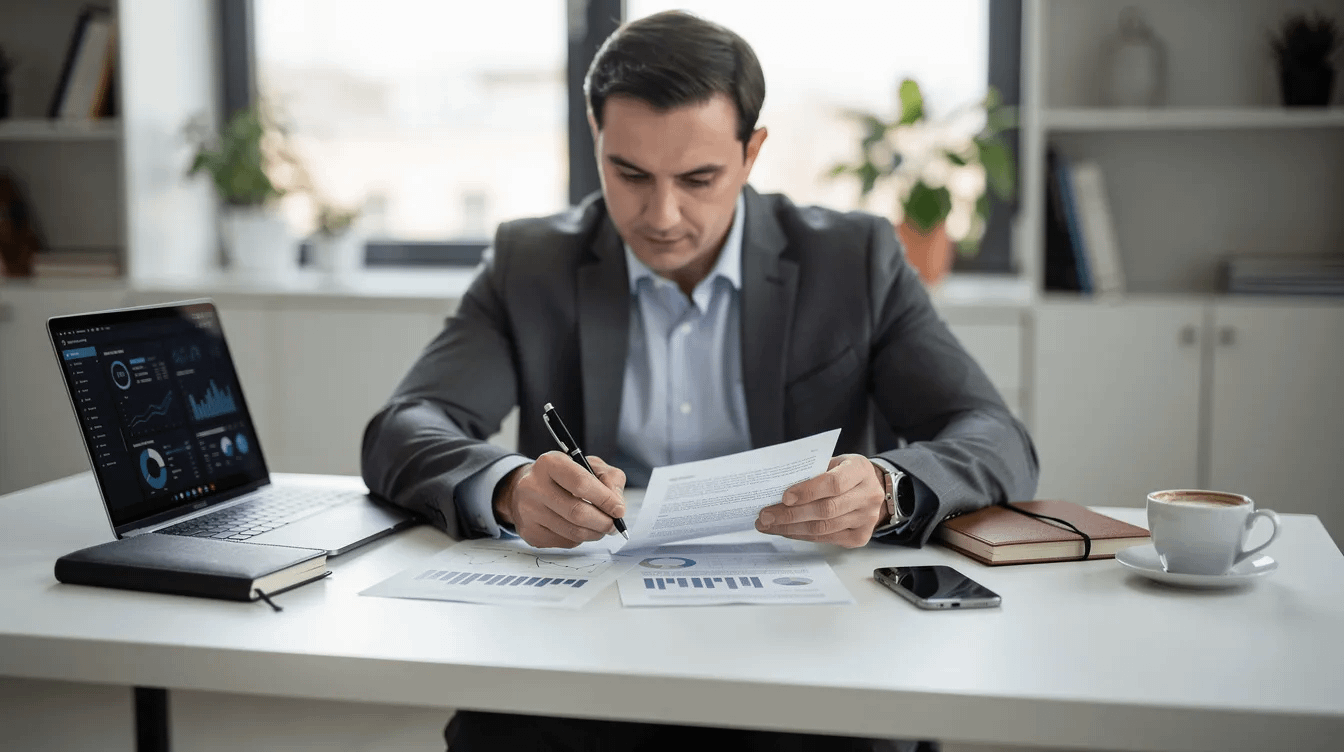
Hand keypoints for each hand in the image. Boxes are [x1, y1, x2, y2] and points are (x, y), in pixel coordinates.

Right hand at [494, 452, 625, 548]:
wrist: (527, 489)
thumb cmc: (564, 476)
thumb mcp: (589, 466)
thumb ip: (609, 479)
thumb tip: (618, 507)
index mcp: (550, 463)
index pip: (581, 483)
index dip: (605, 499)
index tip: (619, 510)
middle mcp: (533, 486)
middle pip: (577, 512)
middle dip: (603, 522)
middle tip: (613, 525)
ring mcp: (528, 511)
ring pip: (573, 532)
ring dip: (594, 533)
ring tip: (600, 527)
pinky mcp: (529, 532)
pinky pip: (564, 543)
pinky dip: (579, 539)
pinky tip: (579, 528)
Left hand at [754, 454, 888, 547]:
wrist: (870, 488)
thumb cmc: (844, 472)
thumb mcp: (833, 462)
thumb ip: (812, 471)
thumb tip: (776, 486)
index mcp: (860, 470)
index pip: (834, 483)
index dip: (808, 491)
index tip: (784, 497)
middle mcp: (868, 496)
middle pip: (826, 510)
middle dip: (791, 514)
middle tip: (766, 515)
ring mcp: (866, 519)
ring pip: (823, 528)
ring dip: (791, 528)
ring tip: (768, 525)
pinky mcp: (859, 537)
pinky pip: (825, 538)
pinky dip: (801, 535)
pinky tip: (785, 530)